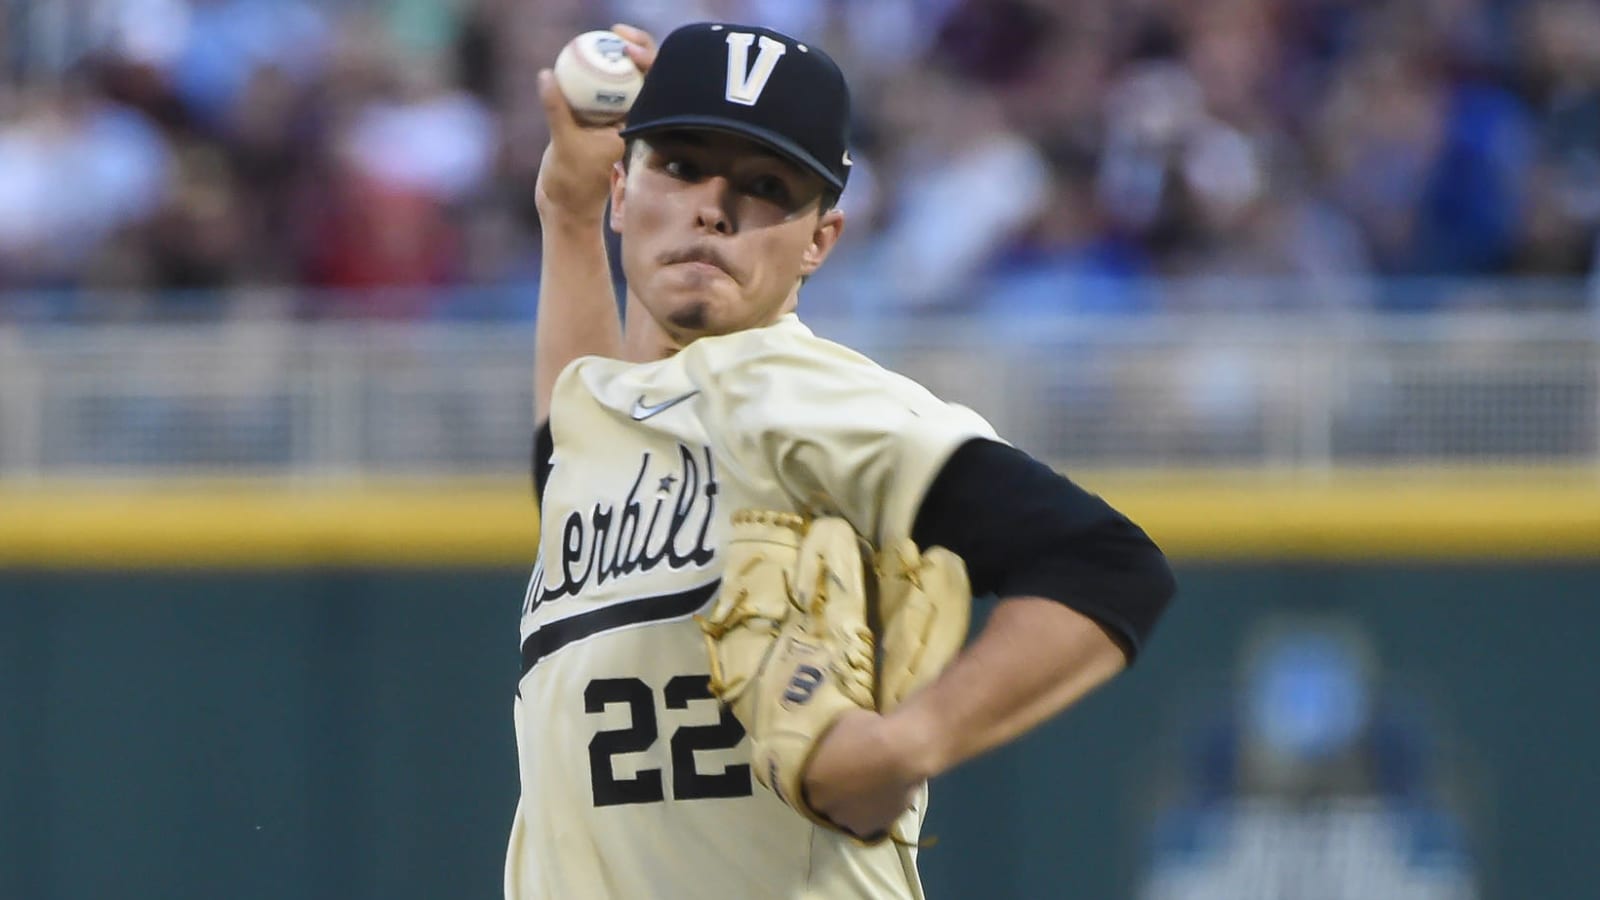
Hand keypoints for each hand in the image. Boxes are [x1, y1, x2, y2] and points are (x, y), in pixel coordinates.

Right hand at [534, 23, 656, 220]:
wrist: (564, 204)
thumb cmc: (571, 181)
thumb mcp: (563, 142)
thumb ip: (556, 109)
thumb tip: (546, 75)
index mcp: (631, 126)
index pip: (646, 87)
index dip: (644, 60)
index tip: (625, 46)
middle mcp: (624, 122)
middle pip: (633, 80)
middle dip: (627, 52)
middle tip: (611, 33)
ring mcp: (608, 122)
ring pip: (611, 84)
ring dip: (603, 63)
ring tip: (587, 43)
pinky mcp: (590, 122)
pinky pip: (589, 92)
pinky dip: (581, 78)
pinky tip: (567, 63)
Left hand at [801, 709, 927, 838]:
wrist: (902, 752)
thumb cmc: (869, 730)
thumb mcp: (837, 726)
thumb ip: (827, 745)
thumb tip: (828, 746)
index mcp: (810, 779)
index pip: (809, 783)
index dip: (823, 775)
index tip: (834, 767)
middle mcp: (822, 804)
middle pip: (825, 801)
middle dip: (835, 792)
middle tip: (853, 778)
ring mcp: (845, 819)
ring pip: (844, 814)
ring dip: (852, 805)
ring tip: (870, 789)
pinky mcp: (868, 829)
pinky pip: (866, 823)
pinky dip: (872, 814)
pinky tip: (882, 799)